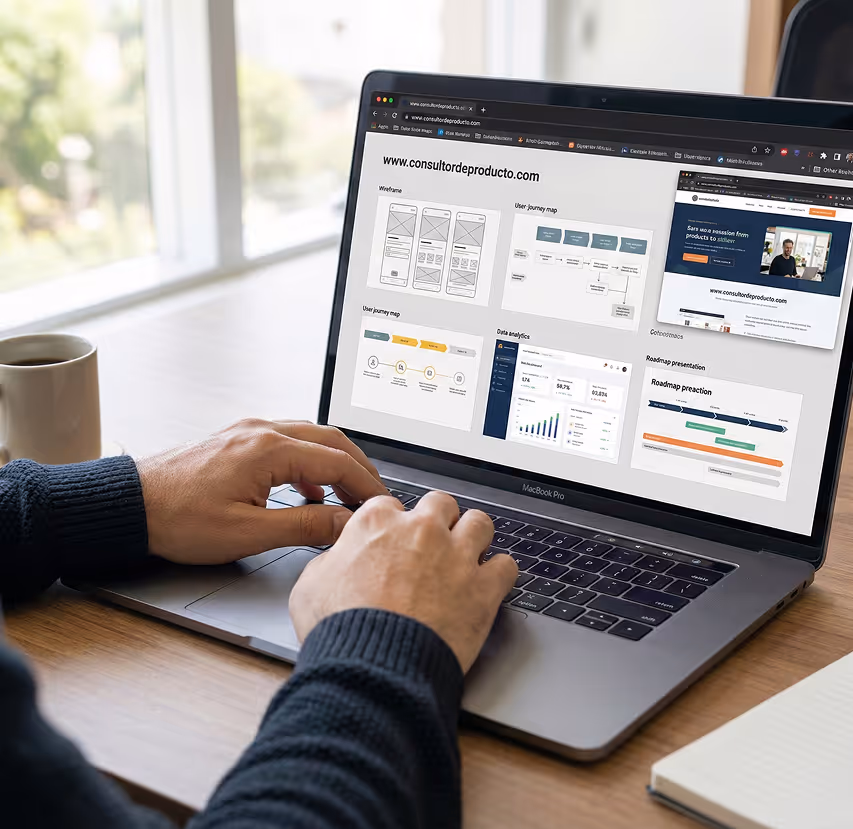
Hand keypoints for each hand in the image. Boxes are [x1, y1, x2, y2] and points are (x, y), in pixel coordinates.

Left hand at [137, 419, 387, 564]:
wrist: (130, 506)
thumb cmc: (178, 519)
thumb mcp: (248, 532)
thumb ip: (306, 524)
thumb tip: (346, 523)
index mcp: (269, 449)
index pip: (338, 462)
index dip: (366, 486)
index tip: (382, 506)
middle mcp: (262, 430)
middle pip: (331, 440)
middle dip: (359, 469)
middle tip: (375, 497)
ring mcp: (249, 432)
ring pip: (311, 437)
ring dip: (335, 463)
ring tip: (349, 495)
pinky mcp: (238, 440)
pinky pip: (289, 442)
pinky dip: (309, 464)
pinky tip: (309, 491)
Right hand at [289, 492, 517, 671]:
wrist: (374, 669)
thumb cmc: (339, 630)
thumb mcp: (310, 586)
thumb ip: (330, 561)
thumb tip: (337, 560)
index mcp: (377, 523)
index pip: (391, 505)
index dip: (393, 526)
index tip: (394, 542)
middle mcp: (420, 530)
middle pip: (441, 504)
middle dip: (438, 521)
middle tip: (433, 544)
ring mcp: (456, 555)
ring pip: (480, 523)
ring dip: (474, 538)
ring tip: (467, 556)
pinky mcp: (483, 588)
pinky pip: (506, 565)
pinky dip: (500, 573)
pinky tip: (489, 584)